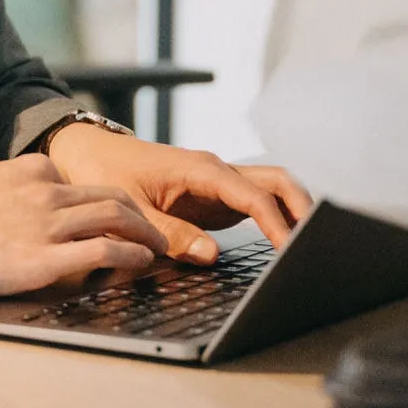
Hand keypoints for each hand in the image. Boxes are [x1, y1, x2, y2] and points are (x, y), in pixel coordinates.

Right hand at [0, 155, 168, 297]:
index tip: (121, 215)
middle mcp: (46, 192)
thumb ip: (14, 181)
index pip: (82, 182)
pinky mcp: (44, 260)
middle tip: (157, 230)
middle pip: (112, 196)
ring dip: (146, 233)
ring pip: (116, 218)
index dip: (108, 201)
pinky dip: (131, 254)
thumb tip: (31, 184)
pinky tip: (142, 261)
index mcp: (31, 170)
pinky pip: (103, 251)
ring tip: (159, 246)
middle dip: (142, 214)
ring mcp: (47, 225)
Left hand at [45, 125, 314, 264]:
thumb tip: (211, 254)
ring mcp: (220, 183)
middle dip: (303, 211)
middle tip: (317, 249)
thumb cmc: (106, 173)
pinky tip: (286, 247)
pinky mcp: (217, 197)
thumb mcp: (130, 208)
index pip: (254, 194)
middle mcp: (218, 172)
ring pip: (273, 190)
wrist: (90, 153)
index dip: (277, 223)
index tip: (292, 250)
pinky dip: (277, 221)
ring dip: (294, 214)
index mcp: (201, 169)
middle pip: (278, 182)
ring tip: (310, 250)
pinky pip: (258, 205)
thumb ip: (169, 233)